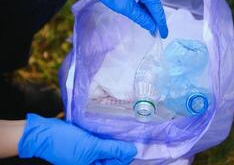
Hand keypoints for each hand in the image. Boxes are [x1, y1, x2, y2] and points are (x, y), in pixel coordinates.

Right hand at [18, 114, 136, 164]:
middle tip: (132, 131)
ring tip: (124, 127)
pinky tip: (112, 125)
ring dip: (115, 138)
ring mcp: (89, 151)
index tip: (137, 141)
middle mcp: (92, 161)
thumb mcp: (90, 147)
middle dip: (122, 145)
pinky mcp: (86, 141)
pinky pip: (100, 139)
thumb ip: (111, 149)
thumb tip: (132, 151)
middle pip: (113, 155)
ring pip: (107, 146)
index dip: (127, 154)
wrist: (44, 132)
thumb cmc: (65, 143)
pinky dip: (106, 133)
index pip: (117, 163)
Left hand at [65, 0, 167, 37]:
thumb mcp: (124, 6)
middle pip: (154, 0)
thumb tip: (151, 27)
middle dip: (154, 15)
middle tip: (153, 30)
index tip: (164, 34)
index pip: (157, 6)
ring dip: (147, 8)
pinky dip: (142, 0)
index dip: (160, 22)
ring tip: (146, 21)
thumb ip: (141, 18)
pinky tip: (139, 9)